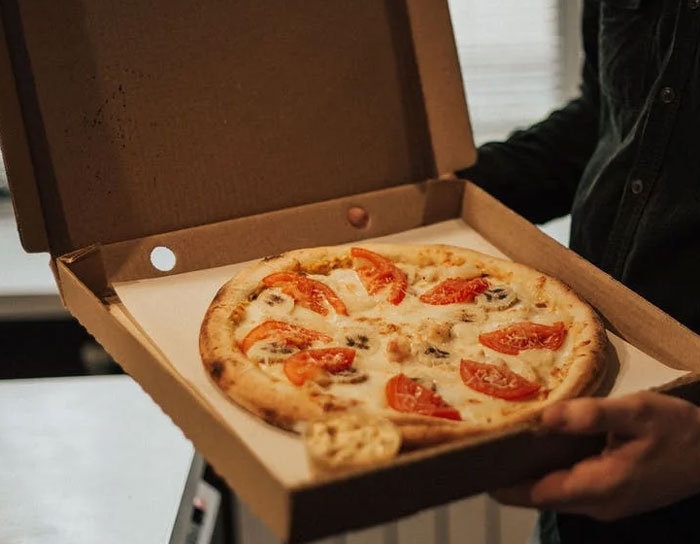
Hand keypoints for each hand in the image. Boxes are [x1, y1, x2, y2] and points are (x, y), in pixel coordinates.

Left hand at [492, 391, 699, 519]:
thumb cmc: (678, 430)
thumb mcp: (636, 412)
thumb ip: (591, 415)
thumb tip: (544, 418)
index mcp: (599, 485)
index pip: (537, 493)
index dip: (504, 483)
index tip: (476, 465)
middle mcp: (598, 504)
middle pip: (540, 496)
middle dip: (510, 478)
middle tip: (483, 448)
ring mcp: (606, 504)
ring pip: (555, 494)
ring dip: (529, 476)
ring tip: (504, 445)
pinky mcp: (613, 497)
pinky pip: (571, 489)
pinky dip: (550, 474)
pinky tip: (540, 450)